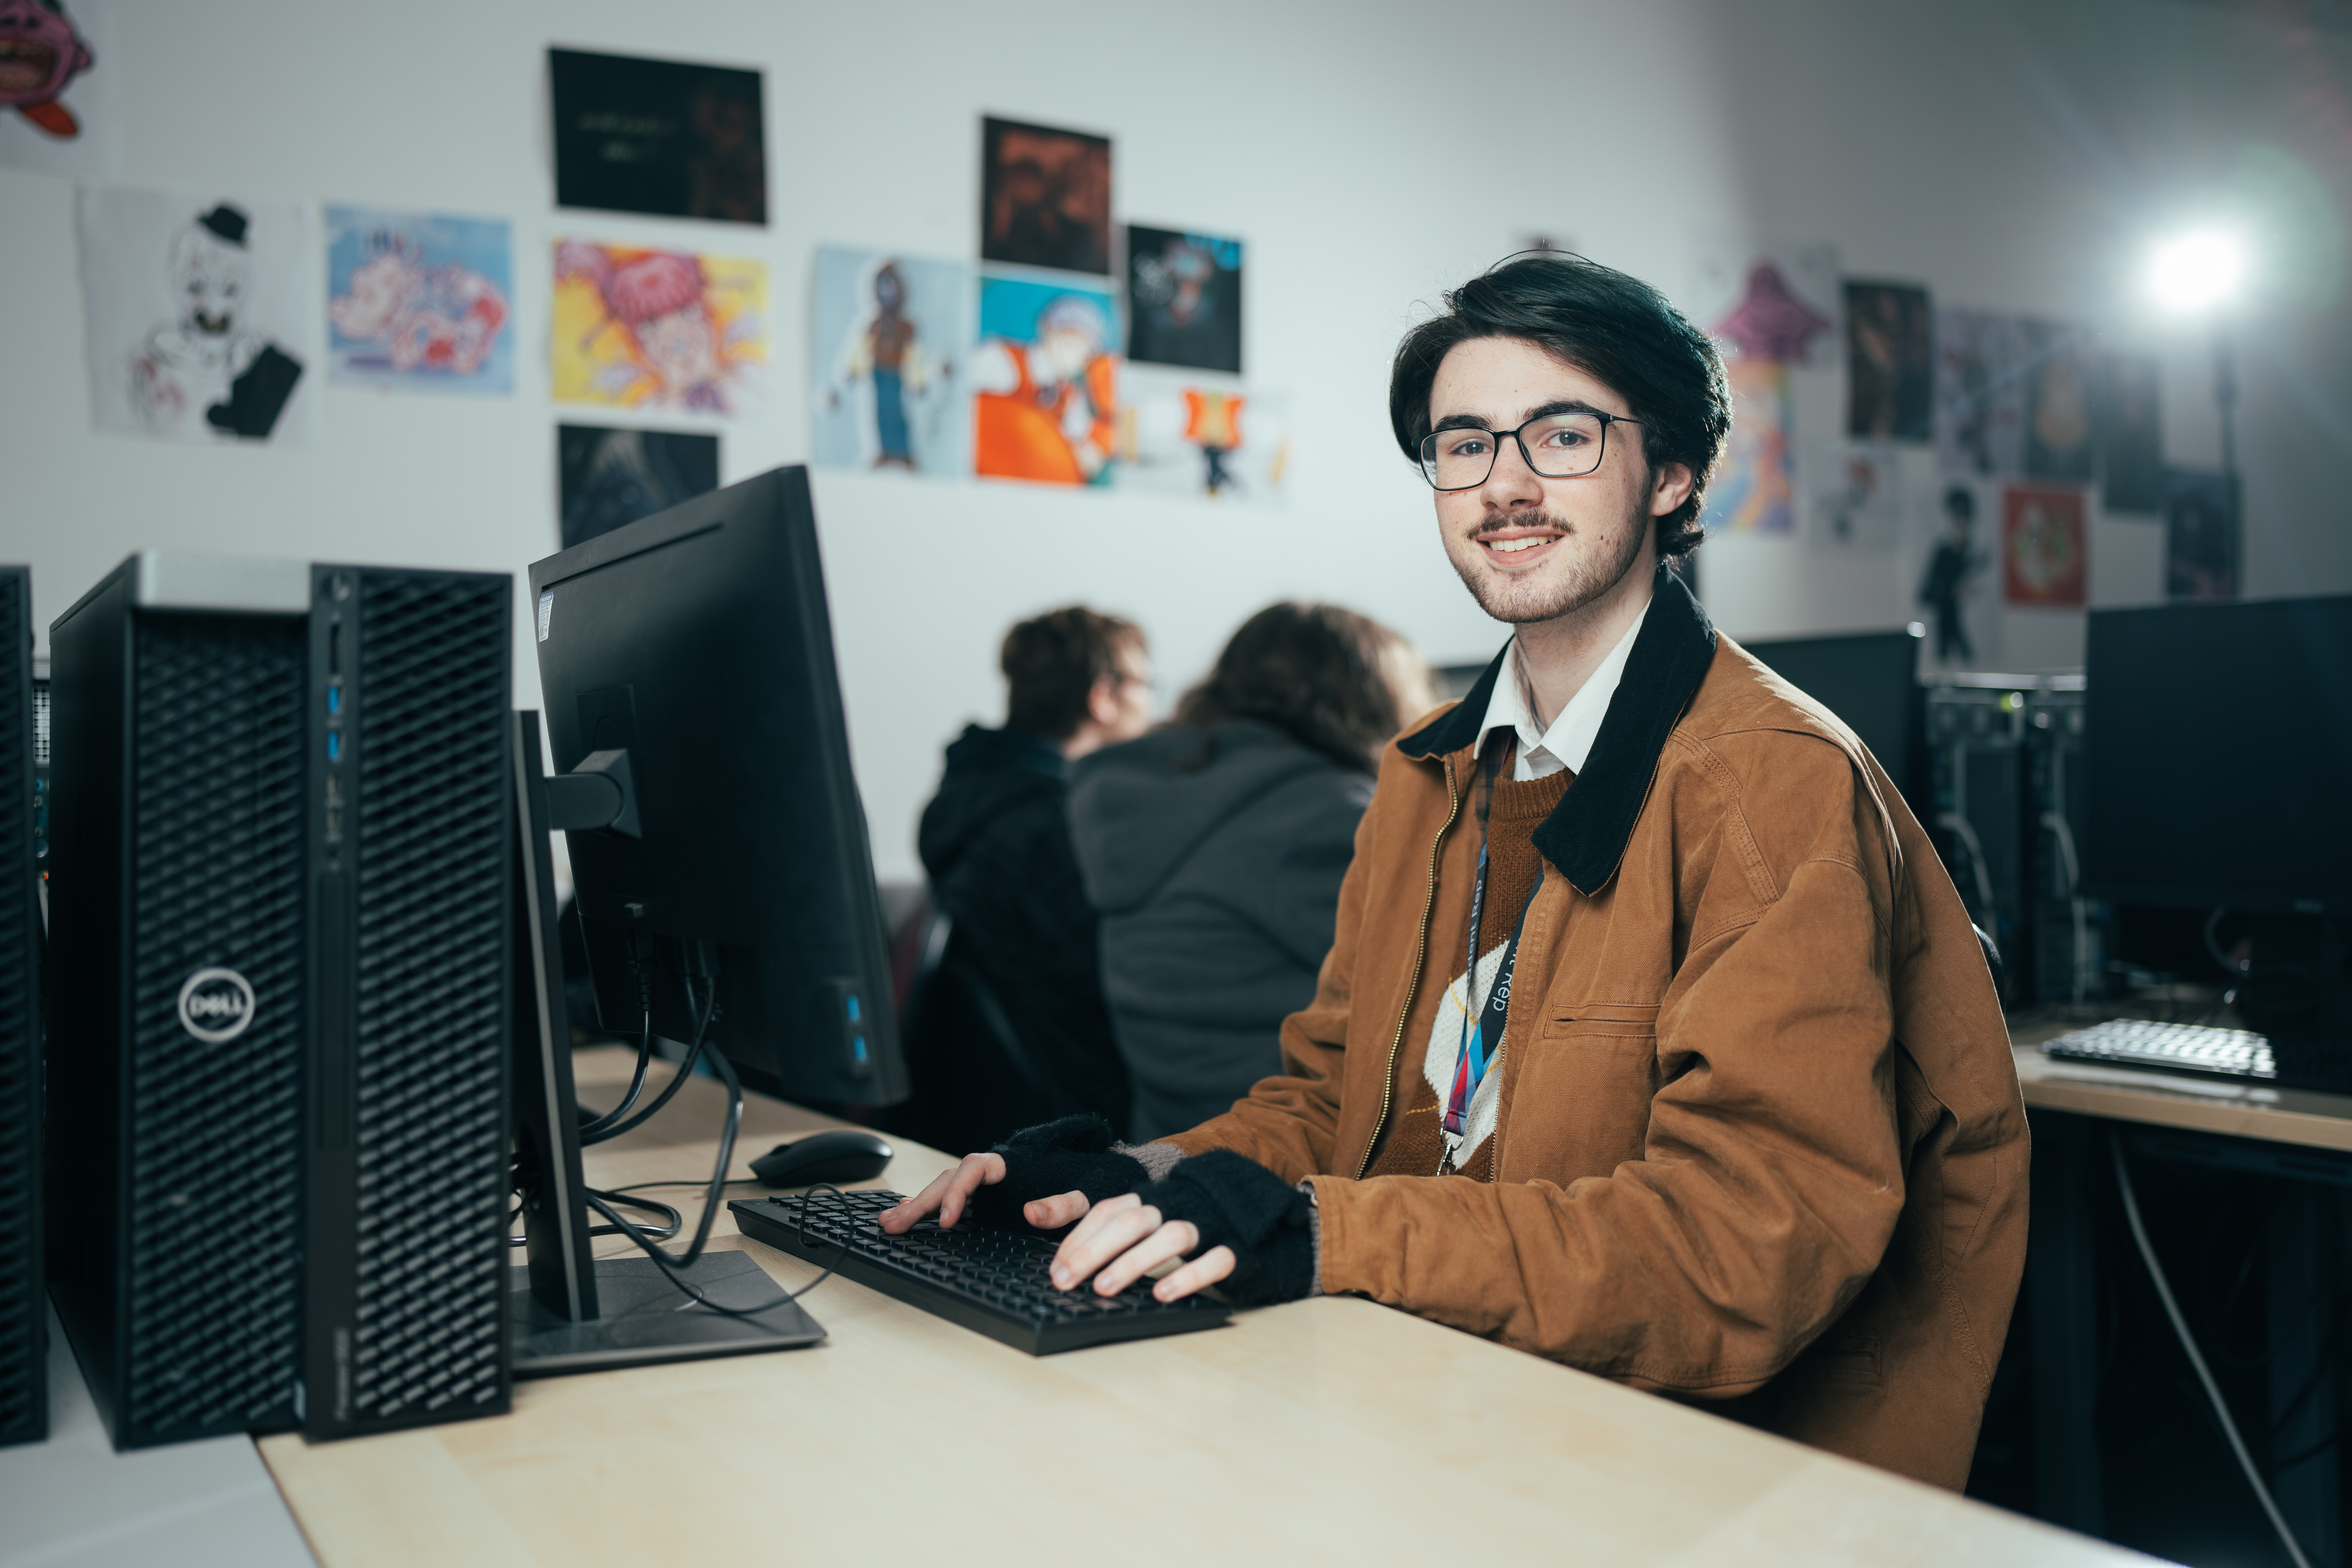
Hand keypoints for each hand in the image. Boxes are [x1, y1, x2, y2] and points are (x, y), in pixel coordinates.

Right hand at [878, 1153, 1095, 1232]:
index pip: (974, 1168)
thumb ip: (1063, 1204)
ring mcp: (987, 1187)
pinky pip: (951, 1200)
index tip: (947, 1219)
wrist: (1098, 1182)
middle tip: (893, 1225)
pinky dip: (928, 1207)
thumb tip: (1032, 1212)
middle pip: (949, 1179)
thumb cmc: (1092, 1187)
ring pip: (943, 1189)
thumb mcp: (1086, 1197)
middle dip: (920, 1202)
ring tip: (889, 1223)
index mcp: (1012, 1164)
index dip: (957, 1191)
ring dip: (916, 1206)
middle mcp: (994, 1173)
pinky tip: (909, 1216)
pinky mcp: (986, 1202)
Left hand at [1047, 1191, 1235, 1302]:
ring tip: (1105, 1288)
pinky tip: (1163, 1294)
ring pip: (1173, 1236)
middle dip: (1094, 1252)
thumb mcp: (1131, 1215)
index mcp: (1149, 1198)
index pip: (1106, 1211)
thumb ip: (1081, 1212)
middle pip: (1132, 1221)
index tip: (1056, 1270)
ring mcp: (1208, 1225)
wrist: (1250, 1215)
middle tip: (1067, 1281)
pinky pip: (1215, 1259)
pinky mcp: (1235, 1247)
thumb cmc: (1177, 1220)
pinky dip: (1189, 1275)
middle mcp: (1176, 1207)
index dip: (1078, 1239)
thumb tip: (1031, 1211)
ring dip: (1135, 1262)